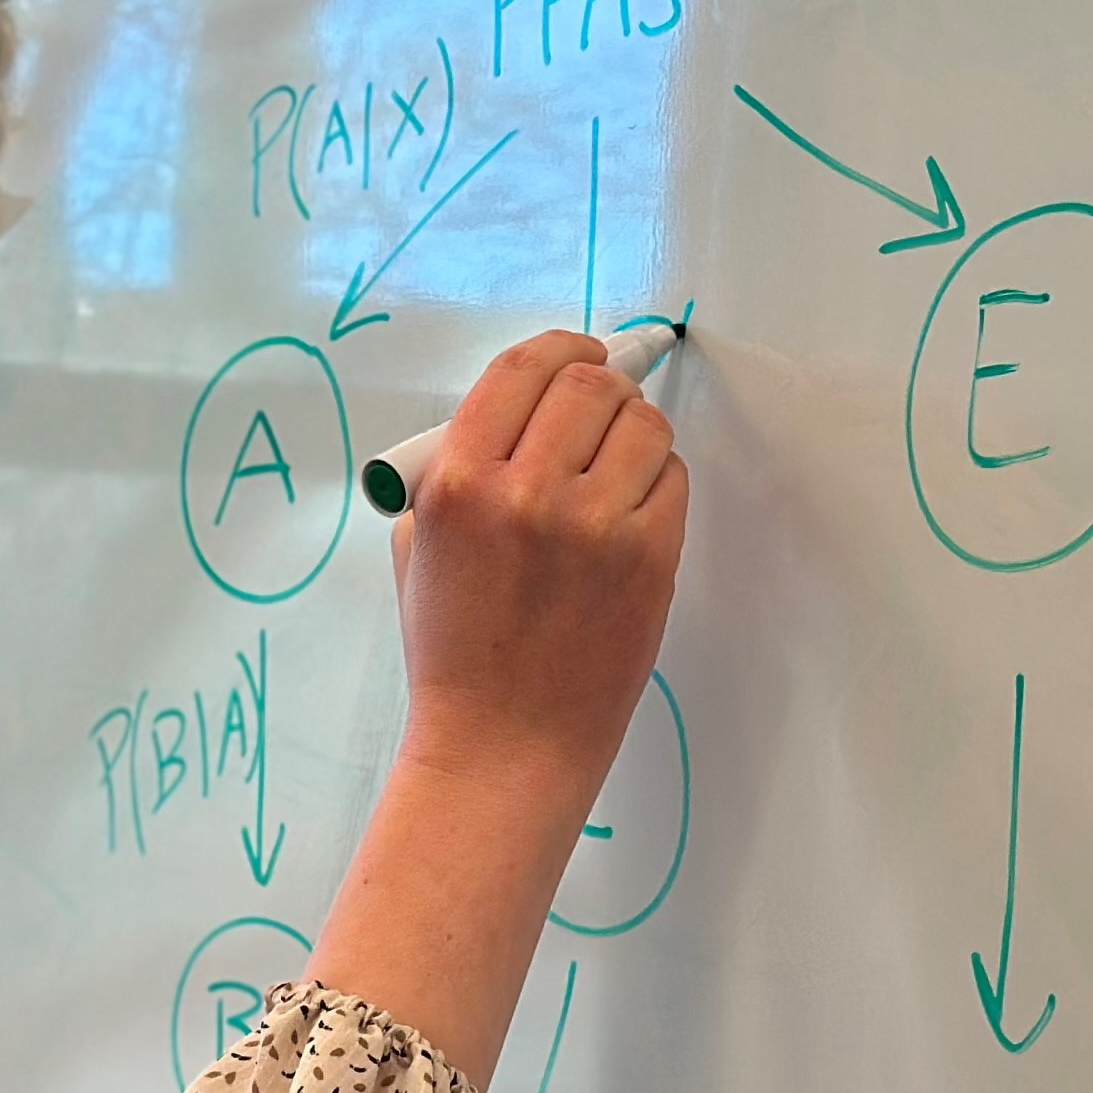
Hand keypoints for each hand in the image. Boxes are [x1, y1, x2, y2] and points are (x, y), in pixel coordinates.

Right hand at [309, 332, 688, 1086]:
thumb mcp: (421, 548)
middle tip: (601, 406)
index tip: (577, 350)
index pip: (520, 370)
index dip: (559, 346)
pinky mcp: (648, 559)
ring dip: (634, 433)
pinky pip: (672, 480)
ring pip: (643, 426)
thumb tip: (525, 410)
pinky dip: (657, 484)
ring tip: (615, 467)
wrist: (502, 746)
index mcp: (456, 484)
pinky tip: (631, 515)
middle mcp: (525, 494)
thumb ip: (459, 470)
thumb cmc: (456, 652)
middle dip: (601, 385)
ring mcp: (593, 527)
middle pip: (590, 385)